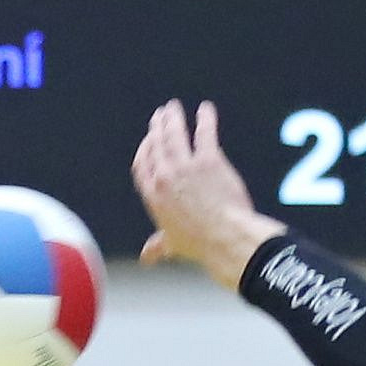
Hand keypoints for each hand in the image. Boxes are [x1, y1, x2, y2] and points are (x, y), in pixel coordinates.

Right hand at [131, 101, 285, 287]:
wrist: (224, 238)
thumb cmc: (198, 244)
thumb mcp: (173, 244)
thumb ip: (158, 245)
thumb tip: (146, 257)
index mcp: (153, 197)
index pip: (142, 166)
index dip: (145, 150)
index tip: (149, 140)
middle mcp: (165, 178)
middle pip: (157, 145)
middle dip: (157, 128)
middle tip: (160, 116)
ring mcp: (186, 167)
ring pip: (174, 135)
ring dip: (173, 118)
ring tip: (173, 107)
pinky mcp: (208, 160)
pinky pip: (204, 132)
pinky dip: (205, 118)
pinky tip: (205, 109)